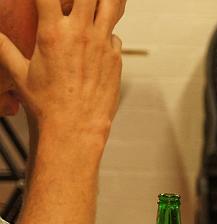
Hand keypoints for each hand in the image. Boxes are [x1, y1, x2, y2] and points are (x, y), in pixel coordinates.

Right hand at [0, 0, 124, 138]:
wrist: (76, 128)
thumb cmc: (47, 104)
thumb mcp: (19, 73)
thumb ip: (4, 49)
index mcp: (52, 32)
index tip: (42, 0)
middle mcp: (80, 34)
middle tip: (71, 3)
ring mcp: (102, 44)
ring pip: (110, 6)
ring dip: (100, 3)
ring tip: (89, 10)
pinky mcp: (116, 58)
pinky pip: (114, 34)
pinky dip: (105, 32)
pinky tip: (95, 42)